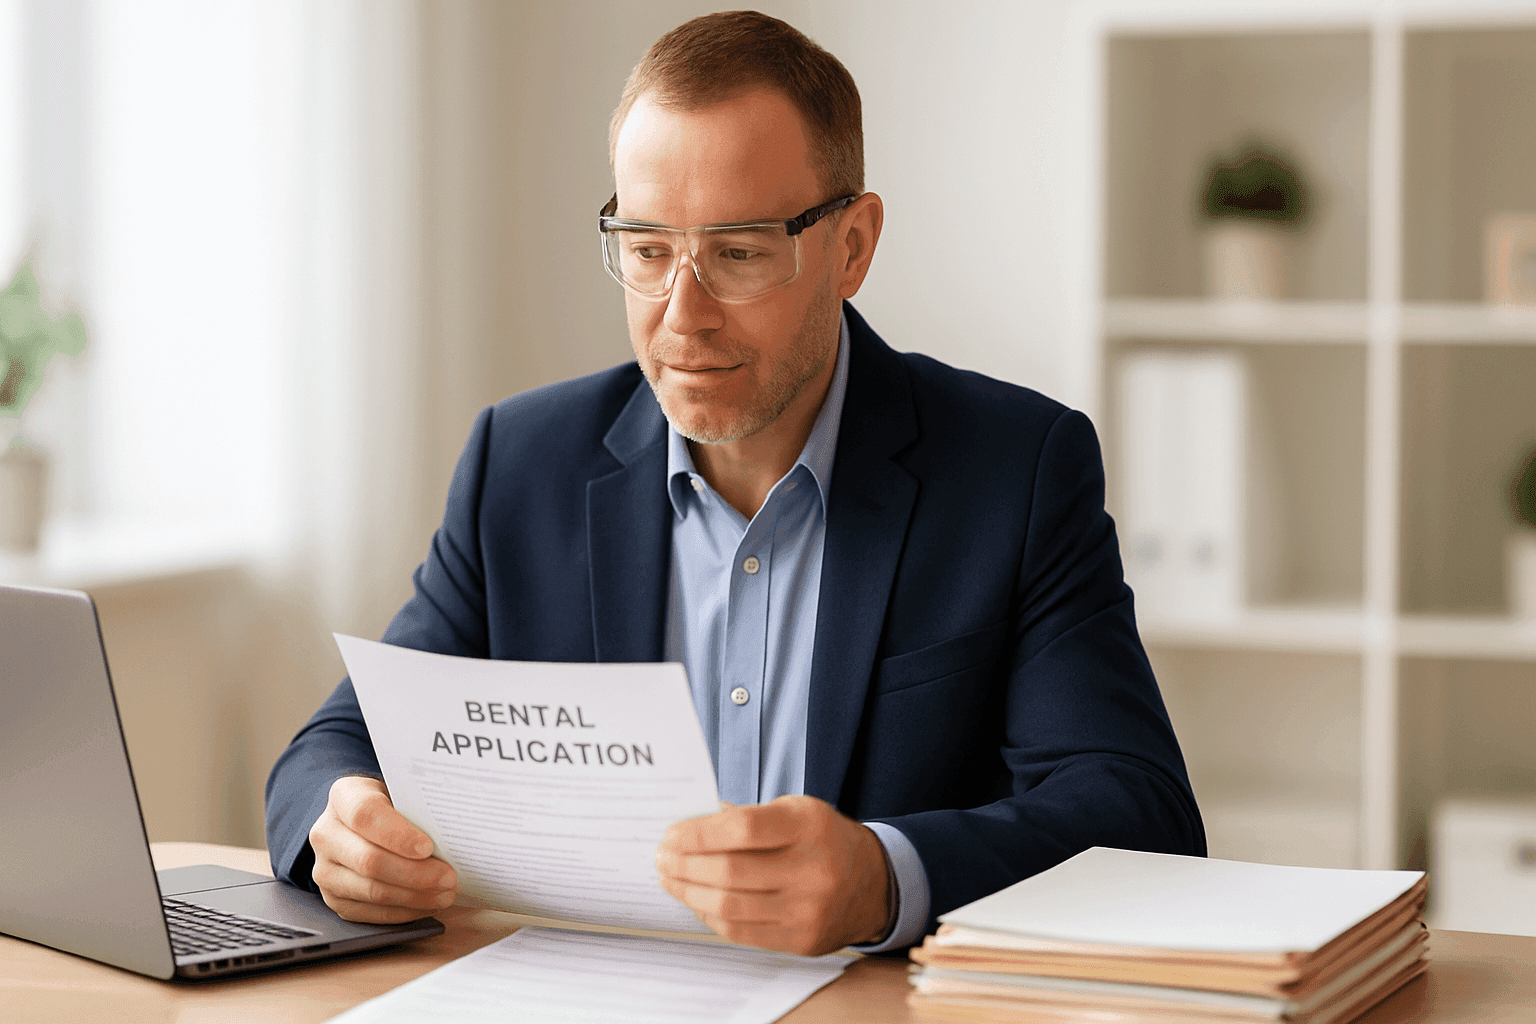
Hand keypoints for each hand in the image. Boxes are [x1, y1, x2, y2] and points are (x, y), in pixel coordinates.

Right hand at [308, 776, 457, 922]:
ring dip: (414, 896)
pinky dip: (404, 911)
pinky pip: (370, 913)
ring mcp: (324, 869)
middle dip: (415, 874)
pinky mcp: (333, 898)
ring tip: (445, 894)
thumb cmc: (391, 804)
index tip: (428, 847)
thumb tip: (455, 830)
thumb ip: (418, 807)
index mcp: (343, 797)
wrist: (361, 822)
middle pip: (369, 860)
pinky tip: (427, 904)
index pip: (365, 815)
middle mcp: (326, 834)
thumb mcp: (401, 792)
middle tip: (448, 877)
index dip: (397, 834)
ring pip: (371, 890)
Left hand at [654, 795, 890, 955]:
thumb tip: (689, 827)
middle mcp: (812, 869)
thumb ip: (746, 817)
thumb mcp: (794, 811)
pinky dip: (710, 916)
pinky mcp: (801, 940)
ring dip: (689, 892)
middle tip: (662, 857)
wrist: (872, 884)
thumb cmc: (821, 839)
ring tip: (670, 879)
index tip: (671, 834)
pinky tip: (696, 901)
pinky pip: (741, 931)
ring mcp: (808, 910)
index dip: (699, 833)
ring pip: (730, 906)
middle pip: (730, 871)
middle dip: (685, 864)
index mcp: (808, 826)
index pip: (743, 829)